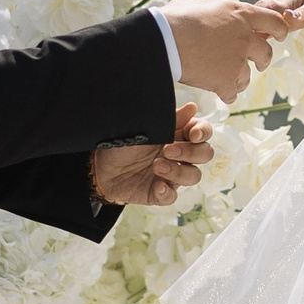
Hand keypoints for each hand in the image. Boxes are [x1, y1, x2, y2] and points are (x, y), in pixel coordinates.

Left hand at [92, 104, 214, 206]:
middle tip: (168, 150)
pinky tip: (156, 185)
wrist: (99, 164)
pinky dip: (167, 192)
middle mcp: (179, 155)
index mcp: (178, 134)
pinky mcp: (159, 192)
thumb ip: (170, 119)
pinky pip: (172, 196)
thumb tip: (192, 107)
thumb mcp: (144, 127)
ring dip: (178, 172)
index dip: (203, 133)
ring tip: (156, 166)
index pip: (203, 132)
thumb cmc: (122, 141)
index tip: (193, 135)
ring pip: (193, 176)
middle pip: (205, 154)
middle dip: (191, 152)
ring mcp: (171, 175)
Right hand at [160, 0, 284, 99]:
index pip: (274, 21)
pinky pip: (232, 93)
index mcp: (241, 14)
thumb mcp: (201, 5)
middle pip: (266, 53)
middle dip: (263, 60)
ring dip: (239, 78)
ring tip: (225, 77)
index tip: (280, 36)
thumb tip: (208, 13)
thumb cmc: (176, 18)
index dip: (280, 29)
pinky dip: (225, 93)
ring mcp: (237, 61)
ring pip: (247, 76)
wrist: (165, 40)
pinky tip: (218, 90)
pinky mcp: (225, 81)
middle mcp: (244, 38)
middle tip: (259, 64)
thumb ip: (214, 12)